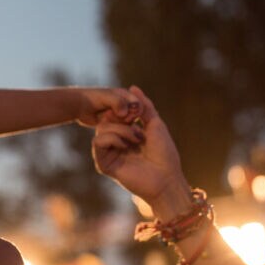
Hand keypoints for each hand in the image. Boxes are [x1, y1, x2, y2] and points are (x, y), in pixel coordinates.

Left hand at [72, 87, 140, 127]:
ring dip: (120, 124)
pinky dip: (115, 128)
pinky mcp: (115, 123)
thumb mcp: (106, 97)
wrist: (80, 105)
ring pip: (128, 124)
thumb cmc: (92, 98)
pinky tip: (105, 124)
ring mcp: (121, 115)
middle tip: (112, 117)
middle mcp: (126, 105)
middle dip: (126, 119)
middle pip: (135, 116)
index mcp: (127, 95)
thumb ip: (117, 102)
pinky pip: (120, 128)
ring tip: (106, 118)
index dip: (134, 112)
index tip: (123, 115)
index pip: (139, 105)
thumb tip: (124, 113)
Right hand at [91, 87, 186, 206]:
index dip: (122, 109)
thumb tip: (132, 87)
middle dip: (122, 118)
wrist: (166, 178)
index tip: (136, 113)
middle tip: (137, 126)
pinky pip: (98, 141)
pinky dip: (113, 138)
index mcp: (125, 135)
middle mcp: (115, 143)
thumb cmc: (164, 154)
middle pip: (105, 119)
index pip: (113, 114)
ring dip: (121, 129)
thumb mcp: (155, 124)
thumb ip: (144, 106)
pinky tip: (126, 146)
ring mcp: (109, 153)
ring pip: (101, 128)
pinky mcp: (104, 164)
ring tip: (136, 139)